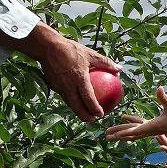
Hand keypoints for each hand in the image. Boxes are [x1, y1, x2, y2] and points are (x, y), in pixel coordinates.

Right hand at [0, 16, 120, 121]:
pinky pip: (64, 97)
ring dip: (78, 111)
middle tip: (93, 120)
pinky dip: (71, 101)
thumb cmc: (70, 49)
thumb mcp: (89, 54)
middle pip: (77, 108)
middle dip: (85, 117)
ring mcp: (59, 87)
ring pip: (70, 104)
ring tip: (85, 113)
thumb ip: (105, 62)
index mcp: (79, 78)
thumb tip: (119, 69)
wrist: (47, 47)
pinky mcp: (53, 86)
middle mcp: (68, 86)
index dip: (95, 109)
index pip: (88, 99)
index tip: (101, 114)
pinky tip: (76, 100)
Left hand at [104, 87, 166, 159]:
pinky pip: (138, 131)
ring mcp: (151, 130)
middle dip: (118, 134)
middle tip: (105, 136)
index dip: (124, 132)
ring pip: (133, 134)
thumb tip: (159, 88)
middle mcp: (150, 130)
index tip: (114, 134)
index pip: (135, 130)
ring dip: (122, 134)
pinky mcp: (153, 128)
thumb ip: (164, 98)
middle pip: (131, 134)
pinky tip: (125, 129)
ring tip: (110, 136)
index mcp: (152, 126)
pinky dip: (129, 131)